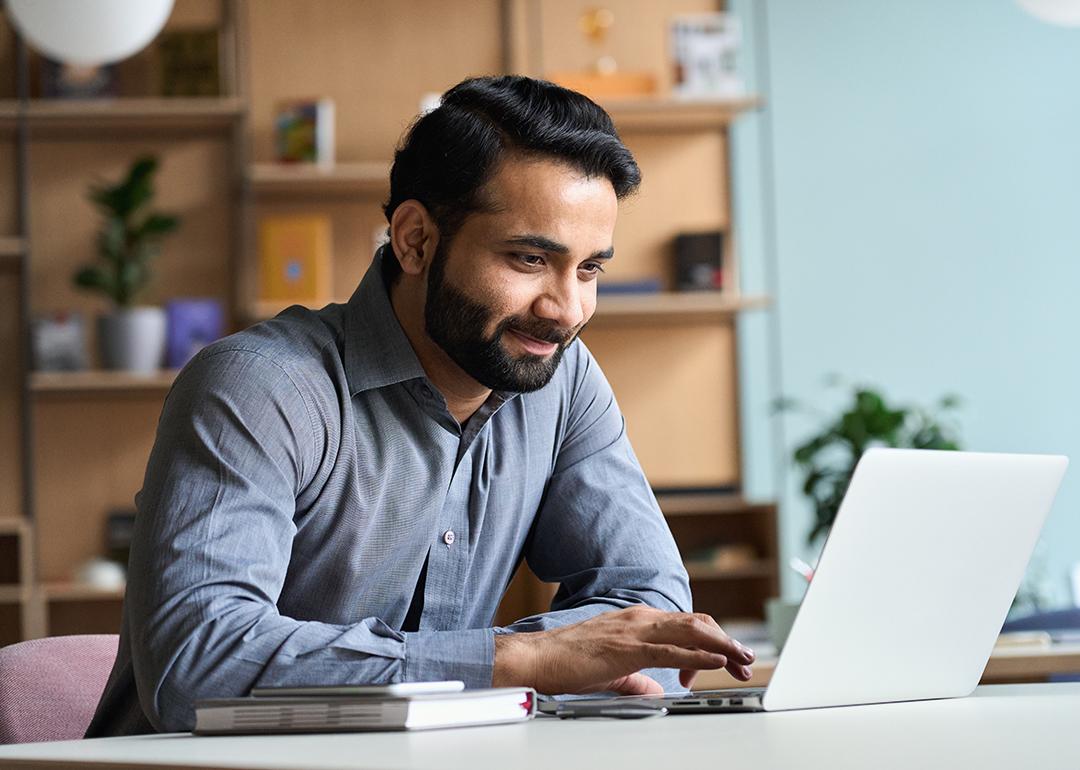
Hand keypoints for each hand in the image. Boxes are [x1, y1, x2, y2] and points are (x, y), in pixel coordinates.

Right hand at [492, 605, 754, 694]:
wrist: (536, 658)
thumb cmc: (567, 663)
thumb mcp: (612, 671)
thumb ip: (637, 678)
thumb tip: (656, 690)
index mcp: (637, 621)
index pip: (686, 625)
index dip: (712, 642)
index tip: (726, 662)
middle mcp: (640, 618)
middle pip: (697, 624)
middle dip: (726, 641)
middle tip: (746, 661)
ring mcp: (634, 630)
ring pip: (691, 631)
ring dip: (722, 645)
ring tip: (742, 658)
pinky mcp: (627, 648)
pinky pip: (671, 649)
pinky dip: (699, 655)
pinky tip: (716, 662)